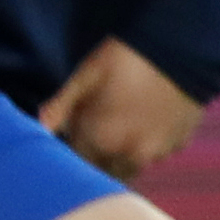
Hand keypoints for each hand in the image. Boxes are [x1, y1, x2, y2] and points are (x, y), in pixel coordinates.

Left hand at [37, 37, 203, 181]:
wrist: (180, 46)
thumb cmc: (124, 59)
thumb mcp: (84, 77)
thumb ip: (60, 107)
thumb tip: (38, 129)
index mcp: (102, 141)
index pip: (78, 165)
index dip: (71, 152)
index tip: (69, 138)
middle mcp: (132, 155)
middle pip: (105, 172)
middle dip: (95, 160)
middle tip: (91, 136)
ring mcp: (160, 151)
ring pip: (132, 166)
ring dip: (121, 157)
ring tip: (119, 128)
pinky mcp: (181, 142)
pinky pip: (158, 154)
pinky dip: (148, 146)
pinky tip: (145, 122)